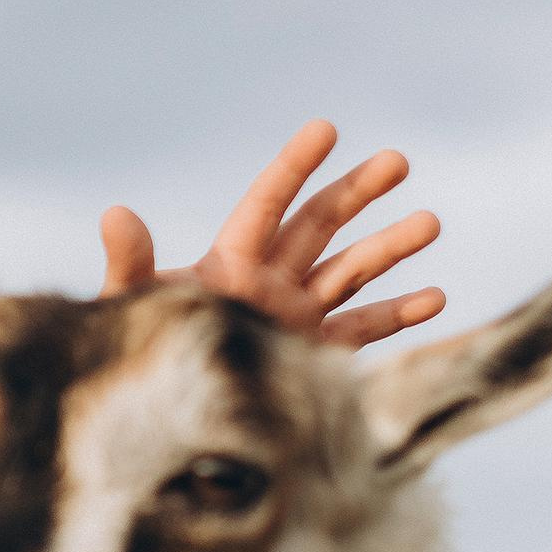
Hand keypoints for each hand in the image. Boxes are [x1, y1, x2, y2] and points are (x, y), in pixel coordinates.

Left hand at [98, 119, 445, 347]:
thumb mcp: (132, 308)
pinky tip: (435, 297)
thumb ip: (131, 264)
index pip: (268, 203)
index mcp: (229, 263)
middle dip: (358, 192)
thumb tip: (116, 213)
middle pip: (320, 226)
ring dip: (389, 247)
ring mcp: (296, 318)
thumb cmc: (135, 359)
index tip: (326, 129)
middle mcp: (269, 283)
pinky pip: (363, 330)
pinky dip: (397, 315)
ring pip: (351, 272)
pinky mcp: (313, 357)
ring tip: (430, 221)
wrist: (157, 422)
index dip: (295, 167)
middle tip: (398, 159)